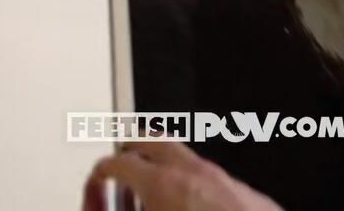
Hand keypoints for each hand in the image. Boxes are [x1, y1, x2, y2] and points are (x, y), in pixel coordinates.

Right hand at [83, 142, 281, 210]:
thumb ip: (126, 209)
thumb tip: (103, 209)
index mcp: (161, 182)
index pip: (115, 163)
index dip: (98, 176)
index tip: (97, 186)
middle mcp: (192, 171)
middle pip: (148, 140)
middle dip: (128, 151)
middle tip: (118, 168)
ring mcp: (222, 179)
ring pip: (182, 156)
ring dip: (161, 167)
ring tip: (152, 191)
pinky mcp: (247, 193)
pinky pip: (210, 176)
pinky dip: (192, 184)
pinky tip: (192, 208)